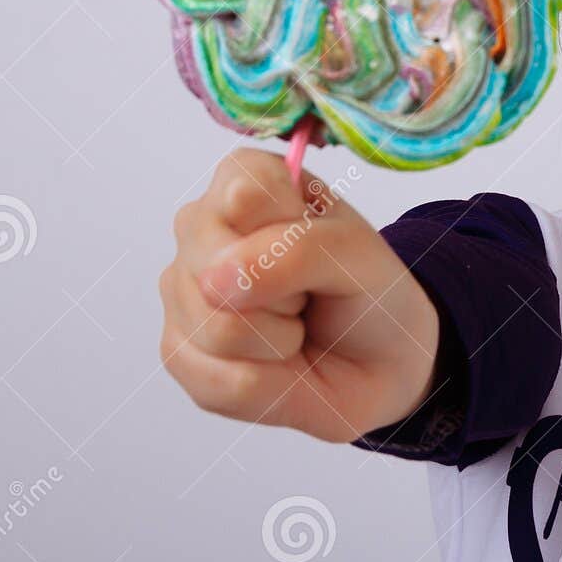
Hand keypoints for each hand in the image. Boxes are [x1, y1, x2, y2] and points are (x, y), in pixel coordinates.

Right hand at [158, 148, 439, 441]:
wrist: (382, 361)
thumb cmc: (368, 290)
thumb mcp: (358, 255)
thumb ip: (297, 251)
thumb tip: (214, 282)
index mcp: (245, 179)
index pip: (242, 191)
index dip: (293, 228)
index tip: (323, 239)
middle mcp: (200, 229)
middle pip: (215, 266)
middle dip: (286, 293)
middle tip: (310, 292)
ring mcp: (182, 291)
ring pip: (217, 328)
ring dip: (278, 339)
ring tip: (295, 325)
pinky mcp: (179, 352)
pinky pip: (217, 380)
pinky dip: (267, 382)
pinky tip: (277, 363)